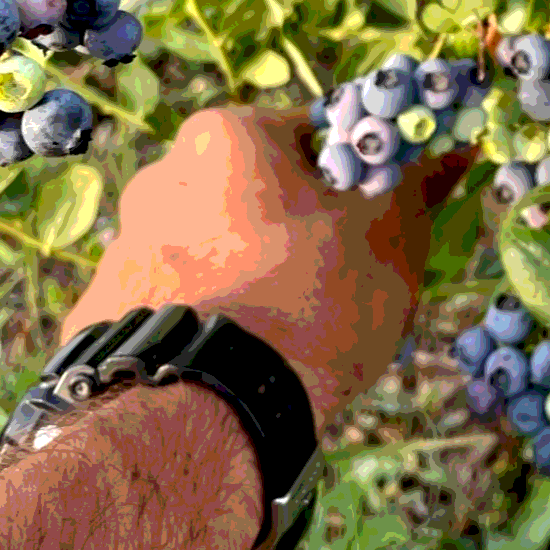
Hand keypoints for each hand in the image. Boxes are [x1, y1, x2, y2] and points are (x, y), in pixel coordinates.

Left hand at [62, 107, 471, 433]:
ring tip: (283, 338)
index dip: (353, 180)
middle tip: (336, 284)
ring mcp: (120, 246)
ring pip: (209, 248)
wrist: (205, 414)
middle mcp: (160, 174)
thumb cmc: (313, 298)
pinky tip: (234, 364)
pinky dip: (203, 320)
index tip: (372, 225)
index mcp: (228, 135)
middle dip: (294, 229)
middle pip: (253, 192)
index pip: (311, 136)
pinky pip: (170, 303)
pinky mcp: (95, 314)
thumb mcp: (390, 237)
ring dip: (245, 274)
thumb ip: (417, 184)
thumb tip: (454, 148)